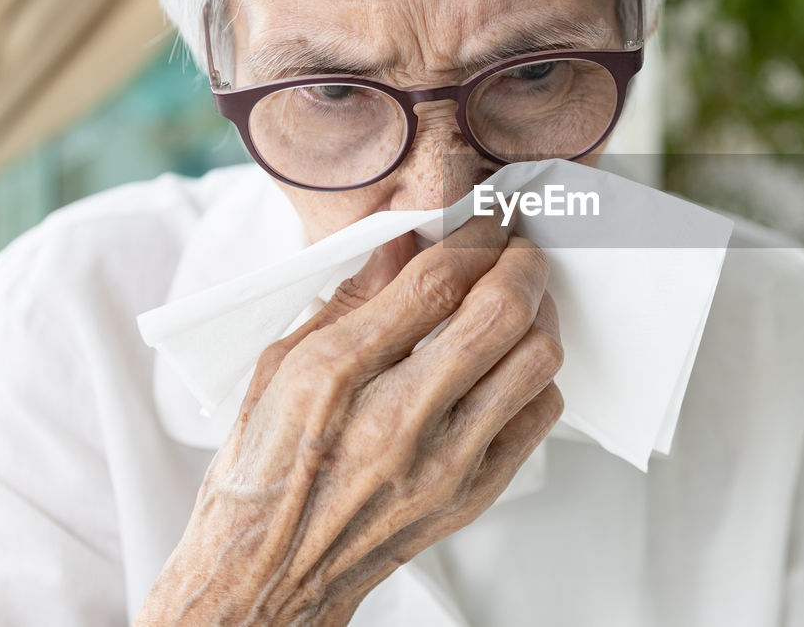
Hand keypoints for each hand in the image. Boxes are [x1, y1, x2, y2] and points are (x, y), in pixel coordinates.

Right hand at [136, 216, 562, 625]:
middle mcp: (397, 420)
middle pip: (501, 314)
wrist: (267, 578)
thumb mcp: (279, 368)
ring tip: (520, 299)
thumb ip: (350, 299)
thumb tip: (404, 241)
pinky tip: (512, 362)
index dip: (473, 238)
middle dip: (522, 263)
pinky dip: (536, 374)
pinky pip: (539, 413)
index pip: (436, 282)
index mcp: (336, 377)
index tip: (482, 226)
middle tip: (516, 250)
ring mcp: (444, 463)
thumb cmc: (264, 474)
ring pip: (535, 360)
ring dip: (539, 314)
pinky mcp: (473, 494)